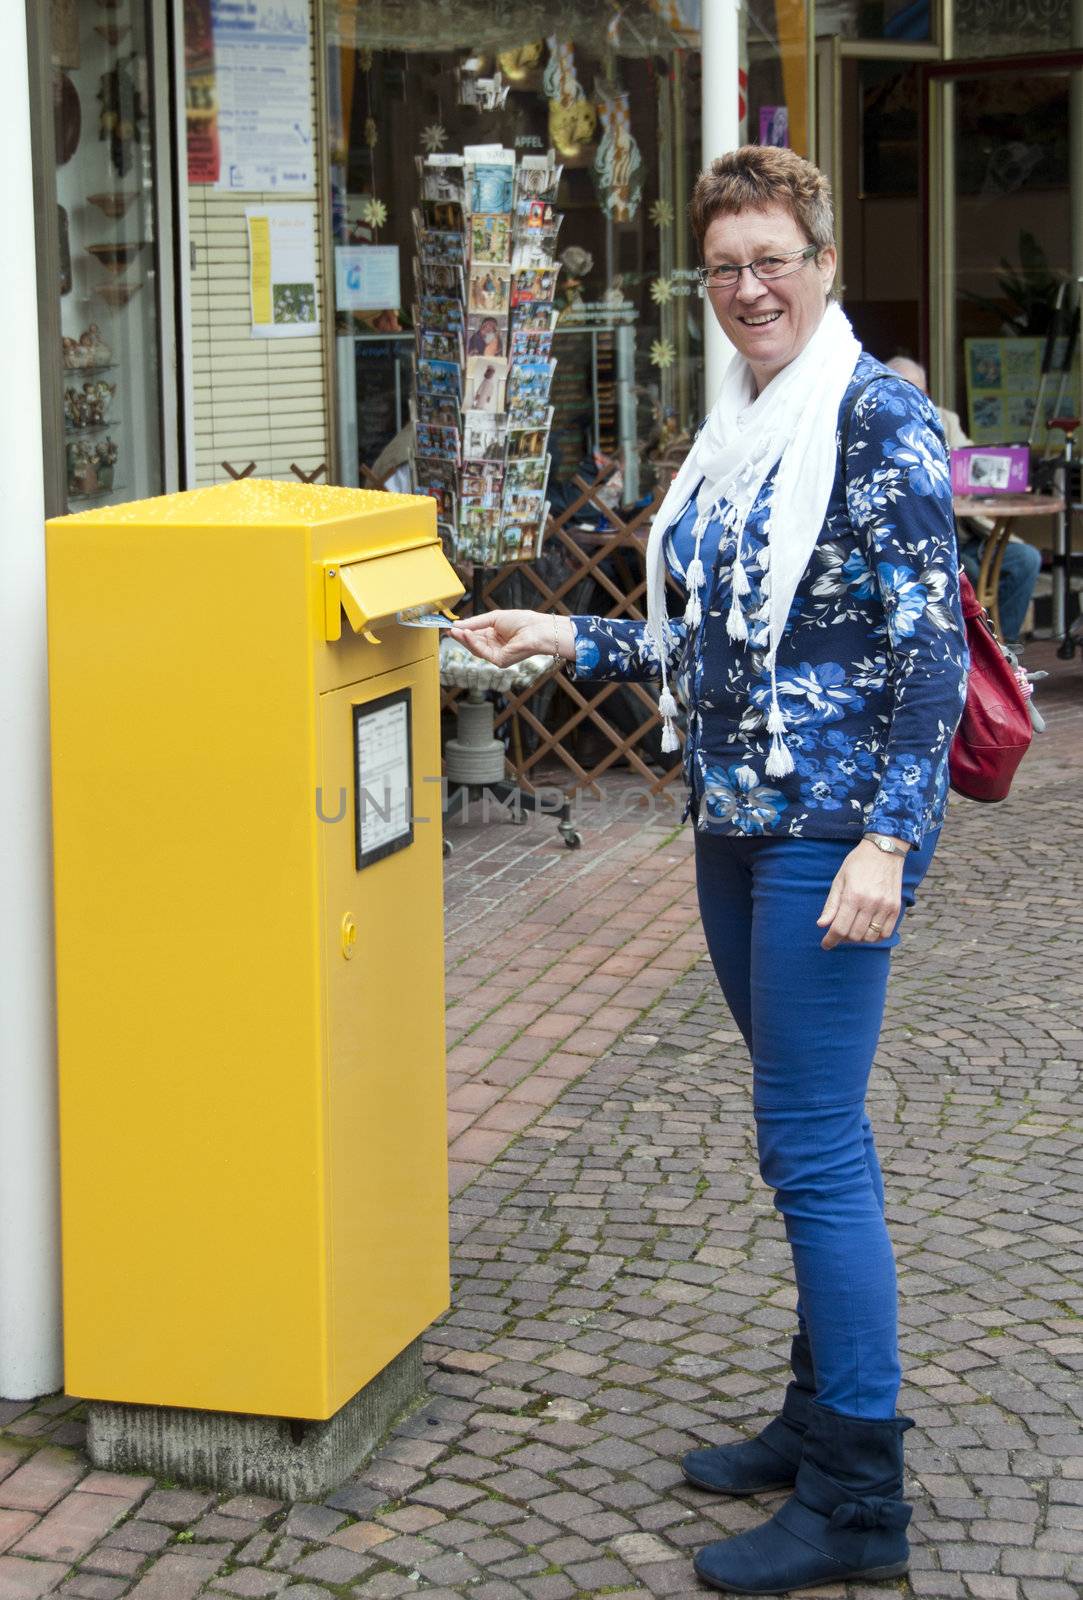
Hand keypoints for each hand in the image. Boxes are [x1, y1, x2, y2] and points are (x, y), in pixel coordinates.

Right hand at [449, 610, 574, 667]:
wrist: (537, 629)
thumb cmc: (522, 621)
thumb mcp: (493, 618)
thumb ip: (475, 622)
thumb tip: (457, 624)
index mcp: (494, 635)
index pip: (474, 635)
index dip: (462, 631)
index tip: (450, 626)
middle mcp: (494, 646)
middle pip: (472, 643)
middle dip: (460, 636)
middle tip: (448, 629)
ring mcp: (496, 655)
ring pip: (475, 649)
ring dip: (464, 639)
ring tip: (454, 631)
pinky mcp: (499, 661)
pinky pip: (482, 652)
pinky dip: (473, 643)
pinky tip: (466, 634)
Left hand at [816, 838, 907, 949]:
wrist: (884, 850)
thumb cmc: (857, 864)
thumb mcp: (839, 880)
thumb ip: (831, 905)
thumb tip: (821, 925)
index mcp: (853, 896)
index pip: (840, 928)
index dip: (830, 940)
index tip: (826, 945)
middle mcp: (870, 903)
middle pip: (854, 935)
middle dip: (843, 938)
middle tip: (839, 930)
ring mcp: (885, 907)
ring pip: (870, 937)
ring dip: (859, 937)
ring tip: (853, 927)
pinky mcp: (896, 908)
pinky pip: (885, 933)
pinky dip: (875, 936)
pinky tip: (868, 927)